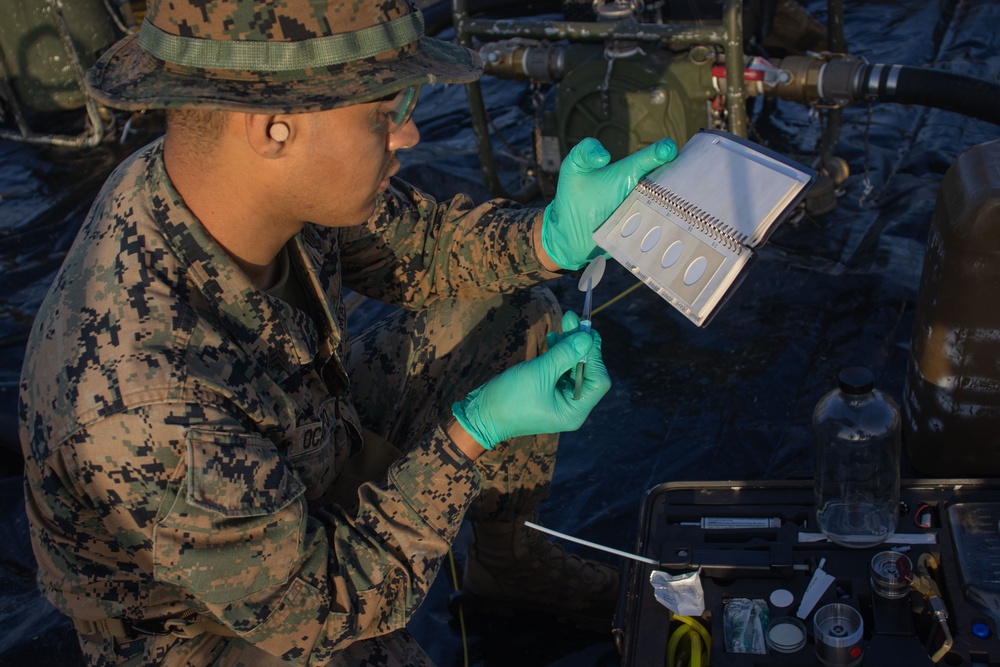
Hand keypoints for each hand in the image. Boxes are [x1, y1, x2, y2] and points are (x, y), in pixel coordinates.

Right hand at [452, 318, 610, 449]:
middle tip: (572, 319)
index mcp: (575, 411)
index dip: (594, 355)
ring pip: (573, 368)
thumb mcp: (539, 373)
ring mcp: (560, 399)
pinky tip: (552, 339)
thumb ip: (565, 355)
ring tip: (559, 327)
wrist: (481, 414)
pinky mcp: (549, 391)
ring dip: (568, 346)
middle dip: (580, 346)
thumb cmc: (510, 398)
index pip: (598, 381)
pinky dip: (559, 354)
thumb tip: (587, 338)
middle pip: (587, 372)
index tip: (586, 332)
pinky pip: (561, 370)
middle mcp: (572, 407)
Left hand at [541, 137, 677, 269]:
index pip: (654, 158)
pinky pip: (658, 234)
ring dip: (674, 207)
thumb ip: (585, 151)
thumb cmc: (573, 196)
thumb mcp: (574, 167)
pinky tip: (669, 230)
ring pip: (669, 209)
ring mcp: (644, 215)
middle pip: (671, 183)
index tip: (667, 151)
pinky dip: (663, 233)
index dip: (664, 152)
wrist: (568, 233)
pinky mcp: (640, 236)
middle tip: (686, 178)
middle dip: (680, 179)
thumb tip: (604, 158)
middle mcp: (643, 192)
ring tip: (680, 205)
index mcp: (632, 172)